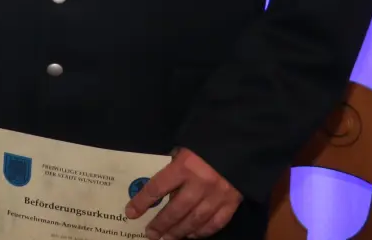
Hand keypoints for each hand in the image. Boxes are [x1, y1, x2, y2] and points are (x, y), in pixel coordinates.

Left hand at [126, 147, 240, 238]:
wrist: (241, 142)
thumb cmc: (207, 142)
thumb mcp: (184, 149)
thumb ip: (174, 168)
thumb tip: (161, 190)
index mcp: (185, 166)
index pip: (157, 187)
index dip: (142, 202)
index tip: (131, 213)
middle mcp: (201, 183)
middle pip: (176, 209)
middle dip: (161, 224)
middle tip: (150, 234)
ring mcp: (218, 194)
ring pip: (196, 219)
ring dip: (180, 231)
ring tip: (167, 238)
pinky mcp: (233, 202)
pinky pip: (216, 222)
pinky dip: (203, 231)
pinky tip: (192, 235)